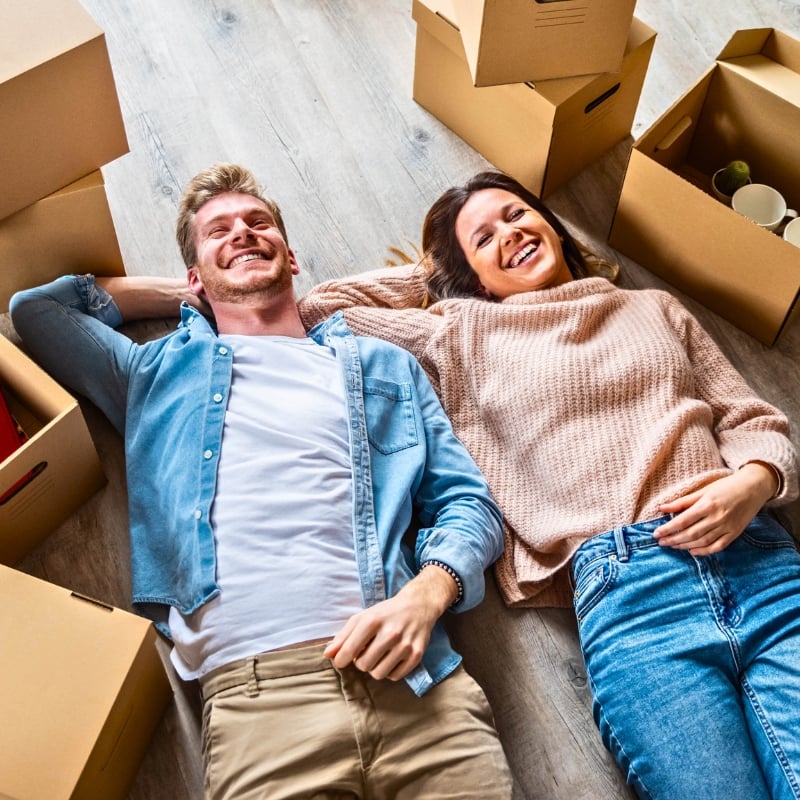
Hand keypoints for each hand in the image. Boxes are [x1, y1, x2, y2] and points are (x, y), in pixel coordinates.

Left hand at [324, 564, 456, 680]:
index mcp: (373, 620)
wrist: (418, 605)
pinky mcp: (417, 654)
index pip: (350, 650)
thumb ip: (343, 636)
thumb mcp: (363, 617)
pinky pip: (395, 677)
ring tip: (379, 656)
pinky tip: (392, 658)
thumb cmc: (386, 613)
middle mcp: (390, 632)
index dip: (340, 660)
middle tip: (366, 652)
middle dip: (360, 662)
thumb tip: (327, 654)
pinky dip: (390, 671)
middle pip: (363, 665)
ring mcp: (405, 644)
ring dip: (375, 668)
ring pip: (379, 673)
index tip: (341, 661)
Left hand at [654, 463, 777, 555]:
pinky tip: (692, 551)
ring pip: (702, 542)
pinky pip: (718, 547)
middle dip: (673, 539)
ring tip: (673, 546)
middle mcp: (717, 518)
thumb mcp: (703, 490)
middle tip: (661, 542)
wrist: (753, 488)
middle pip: (691, 534)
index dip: (668, 529)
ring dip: (685, 546)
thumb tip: (662, 508)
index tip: (656, 534)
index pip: (683, 521)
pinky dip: (704, 551)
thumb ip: (683, 502)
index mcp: (707, 505)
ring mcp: (727, 527)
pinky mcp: (735, 534)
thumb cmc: (726, 486)